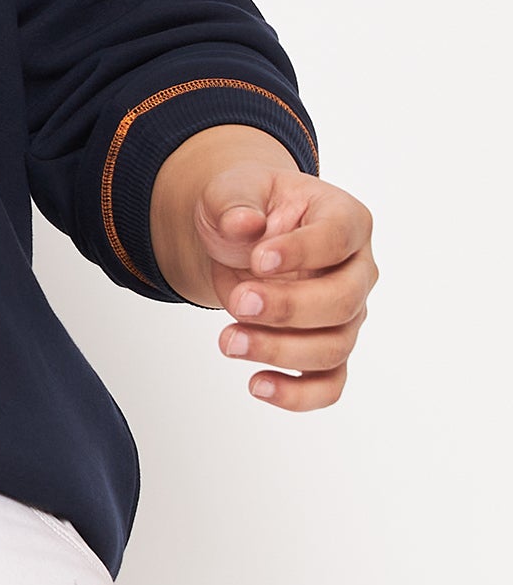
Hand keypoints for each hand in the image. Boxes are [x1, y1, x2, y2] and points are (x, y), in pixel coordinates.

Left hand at [152, 128, 376, 409]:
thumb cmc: (246, 207)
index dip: (302, 252)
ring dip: (280, 350)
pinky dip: (298, 395)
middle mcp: (357, 271)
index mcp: (345, 219)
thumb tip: (242, 224)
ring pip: (333, 347)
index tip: (258, 258)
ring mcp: (347, 315)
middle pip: (343, 302)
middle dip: (289, 308)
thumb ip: (236, 202)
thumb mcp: (232, 189)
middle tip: (240, 302)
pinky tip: (257, 385)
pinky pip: (328, 384)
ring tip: (228, 341)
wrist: (236, 238)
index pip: (339, 239)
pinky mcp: (327, 349)